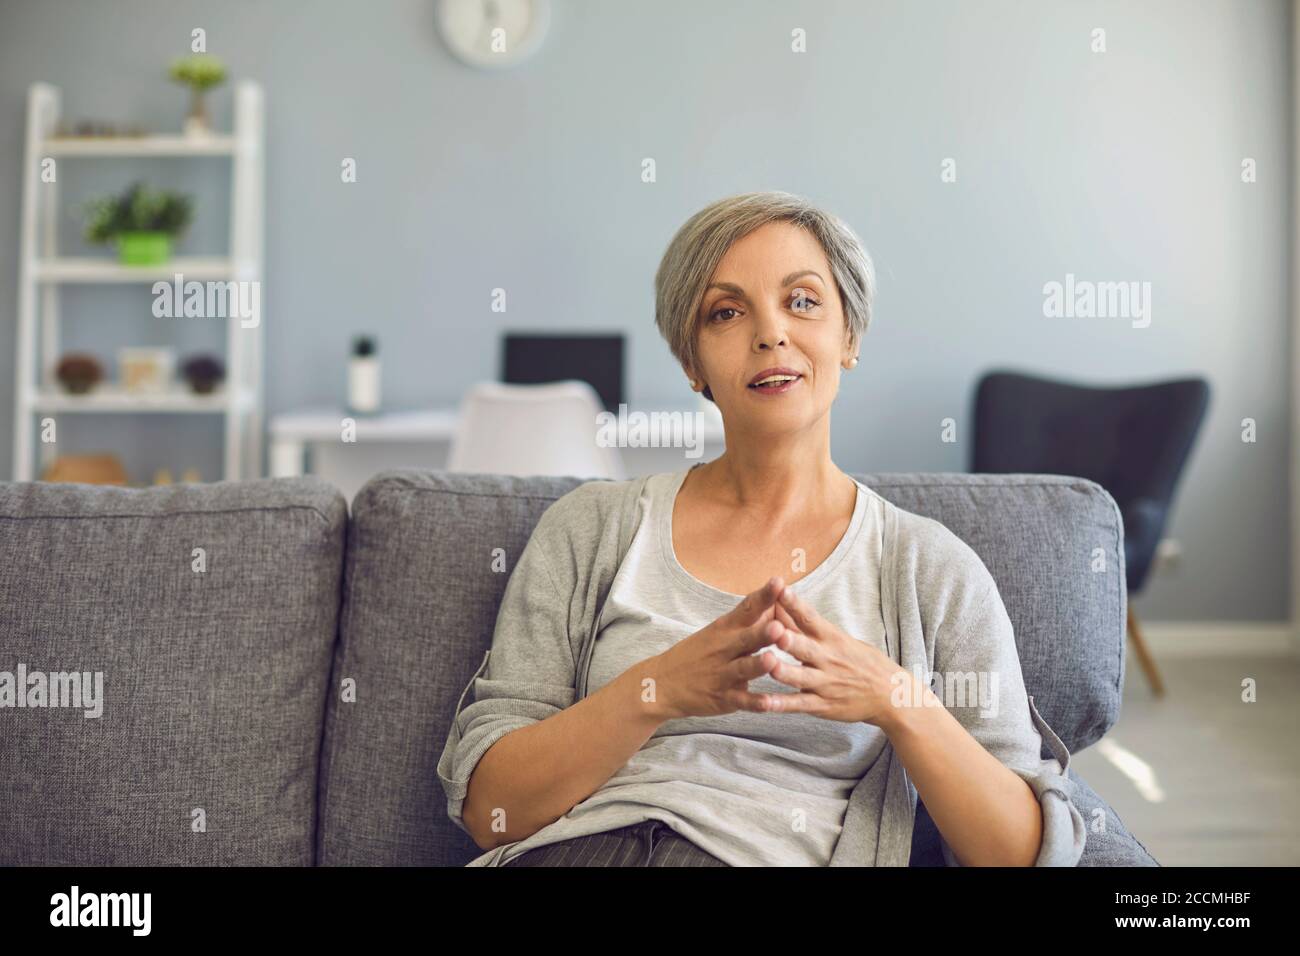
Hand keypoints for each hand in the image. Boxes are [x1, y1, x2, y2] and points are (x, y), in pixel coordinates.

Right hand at [642, 577, 791, 720]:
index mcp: (724, 629)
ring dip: (758, 665)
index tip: (779, 582)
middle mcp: (724, 649)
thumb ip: (745, 620)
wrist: (661, 683)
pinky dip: (754, 703)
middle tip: (779, 625)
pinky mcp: (723, 698)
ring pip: (743, 668)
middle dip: (762, 632)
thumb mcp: (716, 631)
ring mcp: (723, 674)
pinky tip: (769, 704)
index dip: (763, 597)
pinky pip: (741, 701)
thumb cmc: (696, 654)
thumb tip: (776, 601)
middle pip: (746, 638)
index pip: (746, 609)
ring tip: (772, 660)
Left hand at [756, 585, 915, 727]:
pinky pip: (800, 704)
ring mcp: (825, 683)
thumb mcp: (841, 639)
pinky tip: (765, 703)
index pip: (811, 618)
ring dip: (784, 671)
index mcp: (833, 638)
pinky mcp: (823, 704)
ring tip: (769, 665)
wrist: (891, 694)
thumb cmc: (862, 661)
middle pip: (805, 647)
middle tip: (774, 630)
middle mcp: (828, 659)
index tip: (779, 590)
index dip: (795, 604)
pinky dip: (782, 704)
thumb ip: (810, 628)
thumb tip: (782, 606)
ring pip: (801, 677)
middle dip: (790, 639)